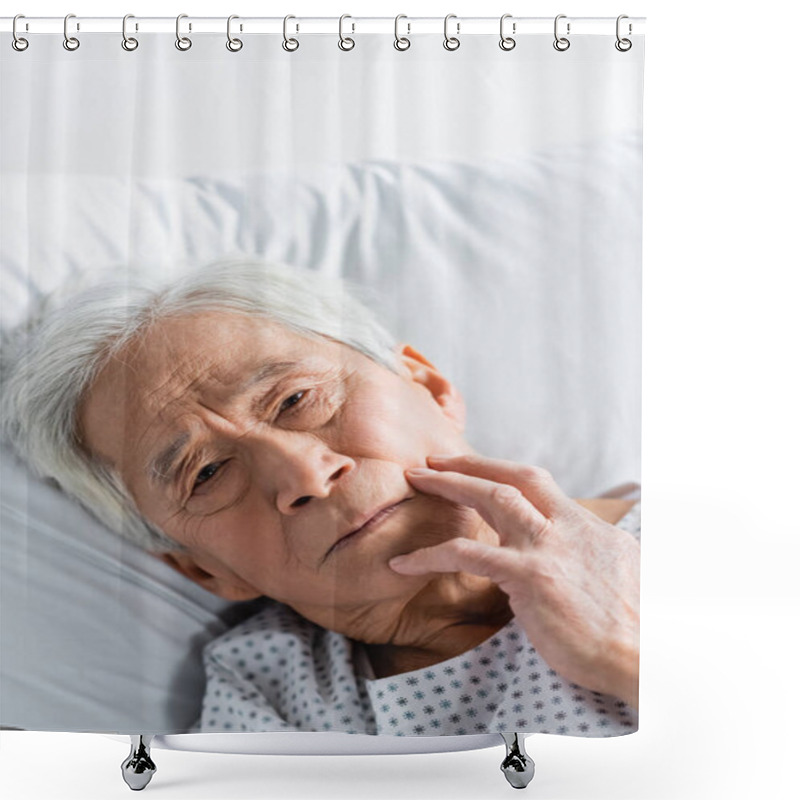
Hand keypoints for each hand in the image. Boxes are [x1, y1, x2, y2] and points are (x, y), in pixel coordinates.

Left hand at [389, 454, 639, 708]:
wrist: (648, 655)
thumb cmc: (636, 625)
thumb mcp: (623, 571)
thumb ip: (594, 552)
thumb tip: (582, 552)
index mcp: (585, 525)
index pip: (538, 484)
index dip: (500, 471)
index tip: (474, 468)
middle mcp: (566, 527)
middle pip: (513, 479)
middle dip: (470, 464)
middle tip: (433, 460)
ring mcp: (547, 548)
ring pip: (492, 499)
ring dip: (450, 484)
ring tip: (417, 480)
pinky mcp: (530, 577)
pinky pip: (468, 555)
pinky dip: (431, 554)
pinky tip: (403, 562)